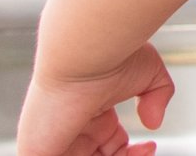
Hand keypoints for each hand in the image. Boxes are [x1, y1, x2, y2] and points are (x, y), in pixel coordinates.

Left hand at [16, 46, 174, 155]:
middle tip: (144, 151)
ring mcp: (52, 143)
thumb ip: (157, 96)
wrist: (85, 51)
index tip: (150, 145)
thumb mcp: (149, 74)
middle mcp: (71, 128)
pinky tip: (113, 155)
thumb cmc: (111, 53)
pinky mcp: (37, 152)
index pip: (110, 146)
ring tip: (133, 153)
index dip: (131, 152)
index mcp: (90, 113)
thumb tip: (153, 122)